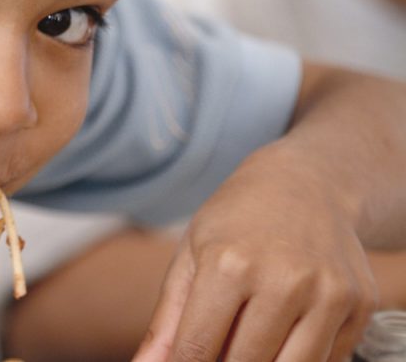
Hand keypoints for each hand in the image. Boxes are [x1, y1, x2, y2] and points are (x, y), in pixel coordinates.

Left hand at [133, 140, 377, 361]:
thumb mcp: (191, 255)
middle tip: (218, 346)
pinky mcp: (359, 305)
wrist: (308, 184)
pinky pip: (328, 361)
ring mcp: (327, 294)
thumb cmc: (237, 222)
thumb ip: (168, 319)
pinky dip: (301, 358)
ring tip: (248, 343)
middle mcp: (282, 280)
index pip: (197, 349)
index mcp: (228, 265)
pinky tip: (287, 331)